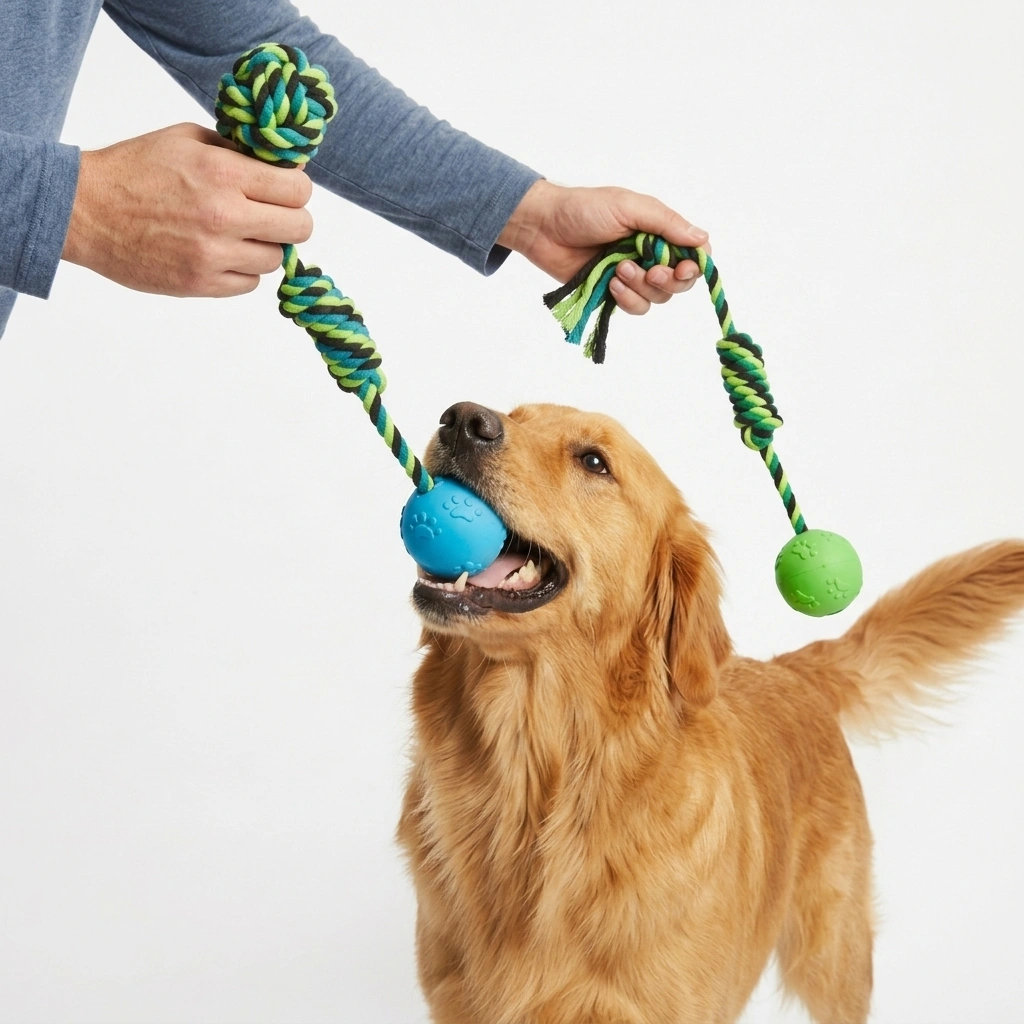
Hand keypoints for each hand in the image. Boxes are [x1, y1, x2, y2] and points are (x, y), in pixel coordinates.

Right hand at [62, 123, 312, 297]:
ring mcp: (214, 254)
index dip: (296, 189)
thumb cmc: (136, 169)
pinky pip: (250, 284)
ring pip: (276, 259)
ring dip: (264, 247)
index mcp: (224, 173)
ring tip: (237, 234)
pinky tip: (221, 253)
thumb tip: (281, 166)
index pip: (298, 189)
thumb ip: (237, 153)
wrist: (85, 210)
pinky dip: (242, 270)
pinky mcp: (201, 284)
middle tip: (271, 215)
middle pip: (300, 228)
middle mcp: (225, 215)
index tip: (284, 190)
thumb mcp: (187, 140)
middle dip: (291, 220)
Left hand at [498, 179, 709, 314]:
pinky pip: (635, 307)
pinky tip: (610, 284)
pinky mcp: (613, 293)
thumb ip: (666, 224)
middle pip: (679, 282)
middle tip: (649, 272)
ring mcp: (632, 276)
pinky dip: (626, 299)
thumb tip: (702, 240)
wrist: (544, 228)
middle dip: (667, 281)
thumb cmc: (583, 209)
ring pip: (657, 298)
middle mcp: (650, 255)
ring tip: (618, 270)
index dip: (695, 266)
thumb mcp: (629, 207)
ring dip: (641, 288)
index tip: (683, 269)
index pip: (693, 254)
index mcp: (658, 231)